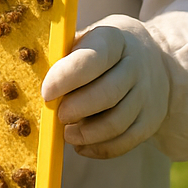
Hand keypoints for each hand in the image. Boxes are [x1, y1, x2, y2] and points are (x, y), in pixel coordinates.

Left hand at [40, 15, 169, 158]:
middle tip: (57, 115)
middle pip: (107, 94)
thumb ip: (65, 55)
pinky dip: (100, 148)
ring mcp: (147, 94)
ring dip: (87, 133)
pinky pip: (126, 141)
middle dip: (76, 109)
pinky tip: (81, 145)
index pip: (92, 59)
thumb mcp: (87, 39)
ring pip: (117, 122)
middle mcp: (136, 66)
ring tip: (66, 134)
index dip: (66, 78)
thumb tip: (33, 79)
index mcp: (114, 39)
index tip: (46, 93)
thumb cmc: (102, 50)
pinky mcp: (150, 120)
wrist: (153, 58)